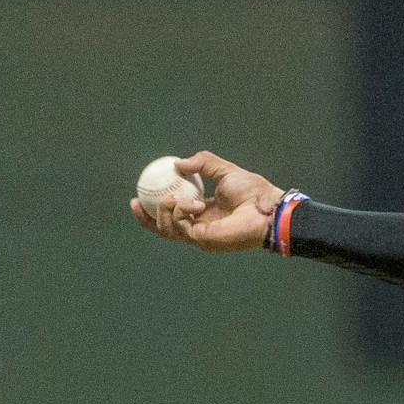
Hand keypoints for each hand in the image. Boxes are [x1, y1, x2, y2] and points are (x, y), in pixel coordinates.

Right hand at [129, 151, 282, 252]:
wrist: (268, 207)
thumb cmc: (254, 192)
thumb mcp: (223, 170)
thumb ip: (202, 163)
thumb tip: (178, 164)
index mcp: (204, 213)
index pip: (174, 214)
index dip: (154, 206)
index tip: (139, 193)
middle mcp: (200, 227)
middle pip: (163, 228)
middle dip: (145, 218)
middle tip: (134, 201)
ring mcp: (201, 237)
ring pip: (167, 229)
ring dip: (165, 210)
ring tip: (175, 198)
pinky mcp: (204, 241)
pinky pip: (179, 228)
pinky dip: (179, 212)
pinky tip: (190, 203)